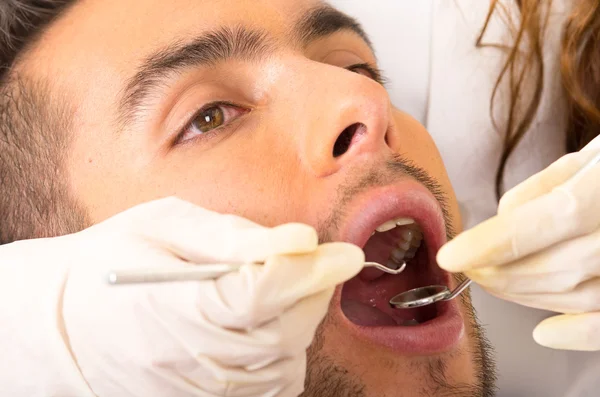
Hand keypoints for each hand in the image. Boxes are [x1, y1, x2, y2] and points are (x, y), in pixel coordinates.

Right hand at [0, 197, 363, 396]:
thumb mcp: (161, 224)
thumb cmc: (111, 261)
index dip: (311, 272)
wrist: (62, 324)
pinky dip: (286, 354)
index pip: (257, 295)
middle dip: (314, 293)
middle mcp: (183, 358)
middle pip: (279, 334)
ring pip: (281, 365)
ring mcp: (193, 388)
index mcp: (168, 304)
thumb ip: (230, 235)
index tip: (347, 252)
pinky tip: (274, 323)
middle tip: (322, 260)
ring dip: (303, 323)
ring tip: (292, 287)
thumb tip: (298, 239)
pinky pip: (268, 387)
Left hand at [437, 145, 599, 351]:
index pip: (546, 221)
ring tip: (492, 281)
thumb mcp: (583, 160)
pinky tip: (543, 333)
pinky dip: (577, 334)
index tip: (451, 256)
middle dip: (498, 274)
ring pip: (574, 295)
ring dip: (522, 294)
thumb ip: (541, 190)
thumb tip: (501, 224)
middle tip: (466, 267)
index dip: (492, 244)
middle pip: (554, 267)